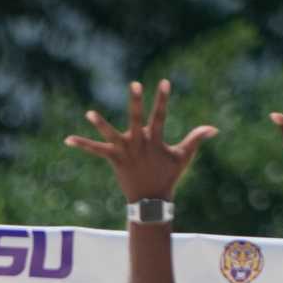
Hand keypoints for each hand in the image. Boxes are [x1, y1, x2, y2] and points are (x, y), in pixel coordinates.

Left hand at [62, 79, 217, 204]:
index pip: (160, 115)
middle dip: (136, 102)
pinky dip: (82, 145)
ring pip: (111, 135)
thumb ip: (196, 139)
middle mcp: (139, 144)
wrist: (150, 201)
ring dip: (101, 124)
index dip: (163, 99)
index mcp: (155, 140)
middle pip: (136, 119)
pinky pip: (96, 151)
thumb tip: (215, 128)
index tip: (164, 82)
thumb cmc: (167, 176)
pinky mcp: (114, 160)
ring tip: (89, 113)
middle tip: (134, 84)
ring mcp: (125, 152)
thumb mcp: (183, 157)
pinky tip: (67, 139)